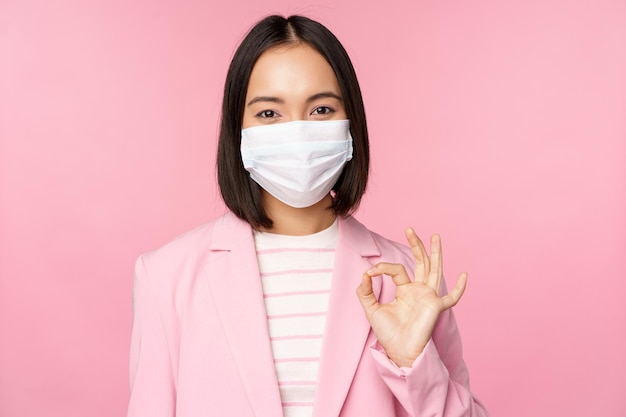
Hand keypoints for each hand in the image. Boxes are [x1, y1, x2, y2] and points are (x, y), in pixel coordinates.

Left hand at [356, 228, 466, 367]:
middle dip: (416, 245)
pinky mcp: (436, 306)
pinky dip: (459, 288)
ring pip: (435, 270)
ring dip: (435, 253)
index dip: (383, 267)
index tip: (370, 272)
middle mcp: (418, 290)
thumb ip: (365, 291)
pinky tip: (464, 275)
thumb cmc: (388, 333)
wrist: (399, 350)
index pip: (396, 269)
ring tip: (435, 236)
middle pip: (420, 262)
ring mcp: (429, 297)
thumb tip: (365, 273)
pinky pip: (452, 298)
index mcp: (405, 290)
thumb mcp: (371, 309)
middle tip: (409, 229)